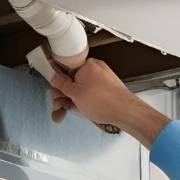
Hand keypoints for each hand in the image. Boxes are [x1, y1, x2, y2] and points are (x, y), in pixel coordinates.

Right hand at [50, 59, 170, 147]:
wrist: (126, 112)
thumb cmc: (103, 101)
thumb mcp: (75, 94)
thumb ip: (62, 84)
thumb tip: (53, 76)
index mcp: (87, 65)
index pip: (65, 70)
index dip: (57, 84)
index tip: (54, 94)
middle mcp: (94, 70)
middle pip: (72, 82)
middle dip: (62, 97)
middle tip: (58, 108)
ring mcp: (101, 81)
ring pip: (80, 90)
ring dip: (70, 102)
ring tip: (61, 115)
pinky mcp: (106, 90)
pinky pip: (90, 94)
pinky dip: (82, 103)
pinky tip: (75, 111)